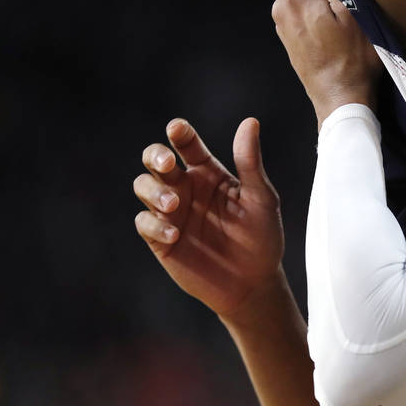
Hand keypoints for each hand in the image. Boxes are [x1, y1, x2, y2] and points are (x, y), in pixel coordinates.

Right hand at [133, 117, 284, 321]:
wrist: (253, 283)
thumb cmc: (262, 237)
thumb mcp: (261, 198)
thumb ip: (250, 162)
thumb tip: (250, 122)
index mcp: (208, 172)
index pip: (187, 144)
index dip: (179, 132)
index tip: (177, 129)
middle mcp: (185, 187)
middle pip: (155, 159)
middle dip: (155, 156)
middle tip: (168, 164)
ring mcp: (171, 212)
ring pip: (144, 186)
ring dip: (153, 191)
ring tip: (173, 204)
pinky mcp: (161, 239)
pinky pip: (144, 223)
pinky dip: (154, 224)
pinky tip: (175, 233)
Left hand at [272, 0, 380, 126]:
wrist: (341, 99)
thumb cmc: (353, 59)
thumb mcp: (356, 15)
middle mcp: (281, 8)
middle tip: (344, 5)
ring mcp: (281, 26)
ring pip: (302, 0)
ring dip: (319, 6)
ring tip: (339, 22)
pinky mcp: (287, 40)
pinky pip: (301, 17)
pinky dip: (314, 20)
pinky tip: (330, 35)